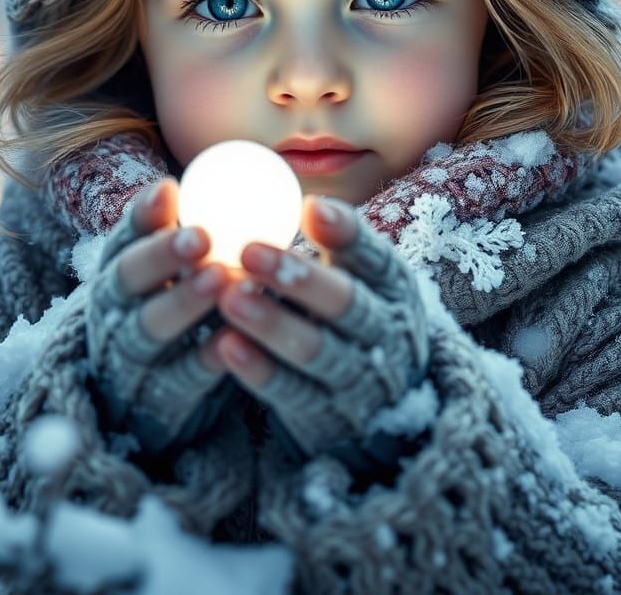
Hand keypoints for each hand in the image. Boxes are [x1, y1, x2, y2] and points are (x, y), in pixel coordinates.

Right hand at [85, 177, 232, 455]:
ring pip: (148, 329)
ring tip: (219, 278)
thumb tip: (222, 181)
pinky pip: (180, 379)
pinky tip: (230, 339)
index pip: (122, 238)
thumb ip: (184, 237)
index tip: (170, 189)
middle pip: (126, 279)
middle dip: (161, 255)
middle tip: (202, 236)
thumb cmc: (168, 315)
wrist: (140, 401)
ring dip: (183, 302)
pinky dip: (204, 359)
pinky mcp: (155, 402)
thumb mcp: (164, 277)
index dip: (143, 215)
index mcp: (117, 274)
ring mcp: (129, 359)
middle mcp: (113, 312)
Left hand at [213, 194, 429, 460]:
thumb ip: (337, 242)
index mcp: (393, 288)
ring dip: (272, 323)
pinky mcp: (328, 418)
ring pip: (316, 350)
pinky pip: (292, 394)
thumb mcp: (364, 279)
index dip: (347, 233)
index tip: (310, 208)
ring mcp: (360, 380)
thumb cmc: (358, 317)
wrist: (388, 406)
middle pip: (346, 304)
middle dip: (299, 279)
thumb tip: (306, 201)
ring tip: (230, 297)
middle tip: (248, 250)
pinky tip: (227, 345)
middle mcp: (385, 333)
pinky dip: (260, 370)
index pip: (376, 257)